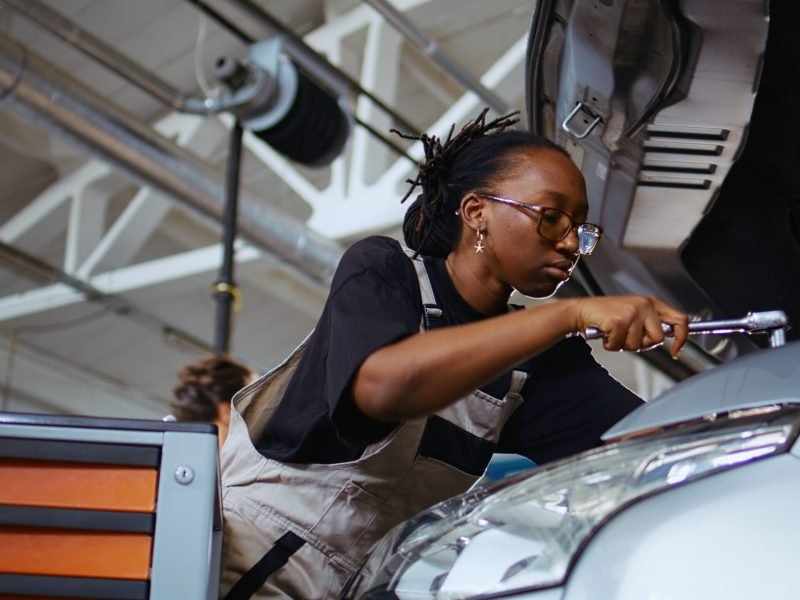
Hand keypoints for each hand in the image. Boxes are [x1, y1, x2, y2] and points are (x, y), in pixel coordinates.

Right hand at [571, 295, 688, 357]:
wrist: (583, 310)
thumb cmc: (607, 313)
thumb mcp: (635, 312)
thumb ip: (652, 322)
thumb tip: (669, 336)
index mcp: (651, 302)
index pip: (680, 320)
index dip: (682, 338)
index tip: (676, 350)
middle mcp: (644, 305)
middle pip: (658, 338)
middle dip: (642, 344)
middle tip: (629, 337)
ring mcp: (632, 313)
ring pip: (637, 345)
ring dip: (623, 345)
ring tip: (615, 333)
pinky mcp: (618, 321)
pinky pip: (620, 345)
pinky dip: (611, 345)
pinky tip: (606, 334)